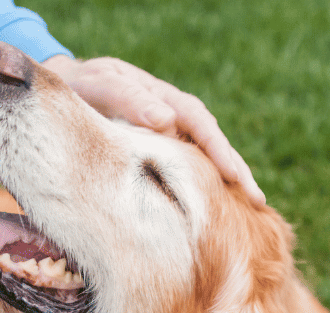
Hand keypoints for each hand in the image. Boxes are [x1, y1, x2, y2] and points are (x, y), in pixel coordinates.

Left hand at [42, 55, 264, 205]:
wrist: (70, 87)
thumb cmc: (85, 88)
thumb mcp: (103, 86)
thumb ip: (130, 100)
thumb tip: (167, 120)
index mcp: (166, 100)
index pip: (201, 126)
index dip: (219, 152)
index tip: (235, 177)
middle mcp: (175, 117)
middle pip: (213, 144)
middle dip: (236, 172)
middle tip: (258, 201)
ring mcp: (170, 134)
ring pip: (203, 158)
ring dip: (224, 182)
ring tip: (248, 209)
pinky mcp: (161, 151)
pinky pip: (187, 167)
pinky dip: (202, 186)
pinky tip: (212, 209)